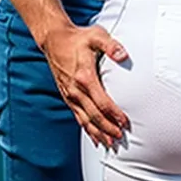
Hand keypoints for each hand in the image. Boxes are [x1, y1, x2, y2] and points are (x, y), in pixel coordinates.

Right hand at [42, 23, 129, 146]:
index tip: (125, 122)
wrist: (54, 39)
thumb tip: (123, 55)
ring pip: (85, 119)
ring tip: (110, 144)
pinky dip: (87, 128)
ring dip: (98, 133)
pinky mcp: (67, 95)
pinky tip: (94, 136)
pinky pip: (78, 116)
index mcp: (85, 76)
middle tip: (120, 138)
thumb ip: (111, 46)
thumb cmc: (79, 37)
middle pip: (94, 115)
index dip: (114, 114)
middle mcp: (75, 89)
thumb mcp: (97, 36)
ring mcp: (70, 94)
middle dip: (108, 129)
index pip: (102, 102)